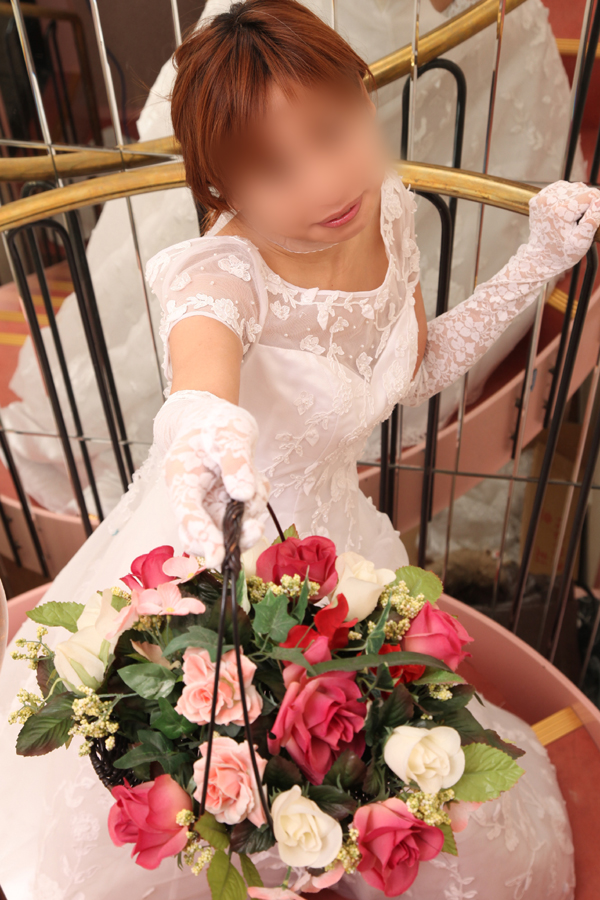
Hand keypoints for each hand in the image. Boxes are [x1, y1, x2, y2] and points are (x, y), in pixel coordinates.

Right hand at [154, 390, 269, 567]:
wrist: (215, 419)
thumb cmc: (216, 423)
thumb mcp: (230, 433)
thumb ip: (235, 462)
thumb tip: (242, 495)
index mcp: (181, 479)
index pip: (188, 514)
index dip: (203, 537)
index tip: (220, 556)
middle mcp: (192, 498)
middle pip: (203, 535)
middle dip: (232, 538)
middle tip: (256, 528)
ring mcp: (208, 504)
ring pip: (227, 530)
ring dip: (250, 516)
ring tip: (258, 483)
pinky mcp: (225, 506)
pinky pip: (244, 516)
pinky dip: (257, 503)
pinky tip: (257, 479)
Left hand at [528, 180, 599, 273]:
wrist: (541, 258)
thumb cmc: (562, 253)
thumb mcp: (581, 242)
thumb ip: (592, 221)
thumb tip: (599, 202)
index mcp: (560, 210)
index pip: (590, 195)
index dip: (596, 205)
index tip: (592, 218)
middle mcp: (549, 200)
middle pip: (581, 189)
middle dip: (586, 203)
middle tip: (580, 220)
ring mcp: (542, 198)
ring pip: (571, 187)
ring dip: (577, 199)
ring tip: (573, 216)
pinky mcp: (538, 198)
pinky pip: (560, 189)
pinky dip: (566, 197)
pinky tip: (565, 211)